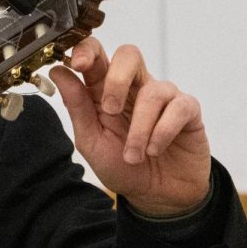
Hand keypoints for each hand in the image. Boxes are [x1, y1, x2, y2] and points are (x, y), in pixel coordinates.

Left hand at [50, 38, 210, 216]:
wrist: (155, 196)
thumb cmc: (122, 166)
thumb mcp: (91, 141)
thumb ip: (77, 107)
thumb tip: (58, 72)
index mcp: (106, 91)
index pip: (98, 55)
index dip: (87, 51)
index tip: (77, 64)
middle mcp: (135, 88)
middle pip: (129, 54)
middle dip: (117, 79)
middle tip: (111, 111)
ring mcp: (164, 97)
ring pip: (154, 90)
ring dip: (139, 129)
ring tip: (134, 156)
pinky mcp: (188, 110)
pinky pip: (179, 107)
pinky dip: (162, 132)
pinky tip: (155, 150)